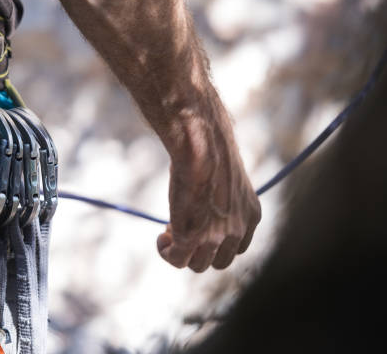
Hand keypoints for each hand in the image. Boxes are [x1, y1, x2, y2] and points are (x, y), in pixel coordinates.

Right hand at [156, 112, 260, 271]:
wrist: (202, 149)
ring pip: (198, 265)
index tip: (200, 227)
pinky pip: (177, 260)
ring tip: (169, 232)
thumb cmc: (209, 152)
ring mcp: (215, 238)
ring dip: (182, 253)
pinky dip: (167, 253)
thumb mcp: (225, 179)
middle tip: (182, 229)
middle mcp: (238, 230)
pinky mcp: (191, 239)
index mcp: (251, 214)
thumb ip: (220, 198)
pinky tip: (161, 239)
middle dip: (200, 251)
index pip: (238, 247)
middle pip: (219, 262)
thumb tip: (201, 204)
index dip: (216, 242)